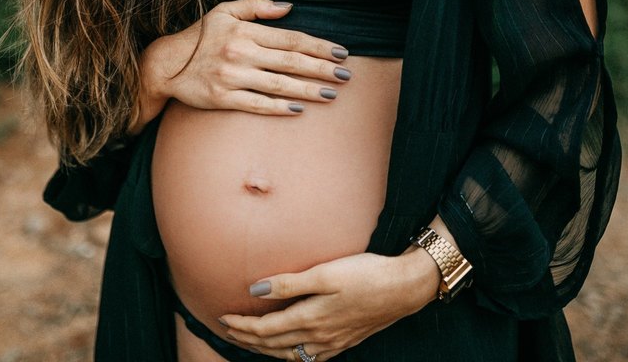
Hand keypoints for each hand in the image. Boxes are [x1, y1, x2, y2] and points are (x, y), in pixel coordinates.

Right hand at [139, 0, 350, 120]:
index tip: (340, 53)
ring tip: (331, 95)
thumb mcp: (224, 12)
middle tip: (346, 75)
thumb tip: (289, 7)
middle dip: (321, 69)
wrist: (165, 65)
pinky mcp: (222, 98)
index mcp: (245, 32)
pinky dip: (279, 107)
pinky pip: (257, 105)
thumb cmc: (200, 36)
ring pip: (278, 85)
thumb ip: (256, 7)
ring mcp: (232, 77)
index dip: (318, 46)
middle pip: (291, 62)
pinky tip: (299, 109)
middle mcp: (241, 53)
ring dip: (308, 90)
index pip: (291, 39)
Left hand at [218, 249, 440, 360]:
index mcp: (311, 318)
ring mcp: (333, 342)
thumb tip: (255, 289)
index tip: (222, 318)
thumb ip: (289, 283)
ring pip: (290, 353)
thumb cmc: (366, 274)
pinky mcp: (345, 341)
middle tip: (226, 331)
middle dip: (247, 339)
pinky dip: (291, 355)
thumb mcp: (325, 273)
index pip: (265, 329)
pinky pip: (310, 357)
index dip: (242, 325)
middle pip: (273, 344)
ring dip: (266, 349)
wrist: (405, 287)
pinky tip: (290, 350)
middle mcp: (319, 336)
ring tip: (249, 341)